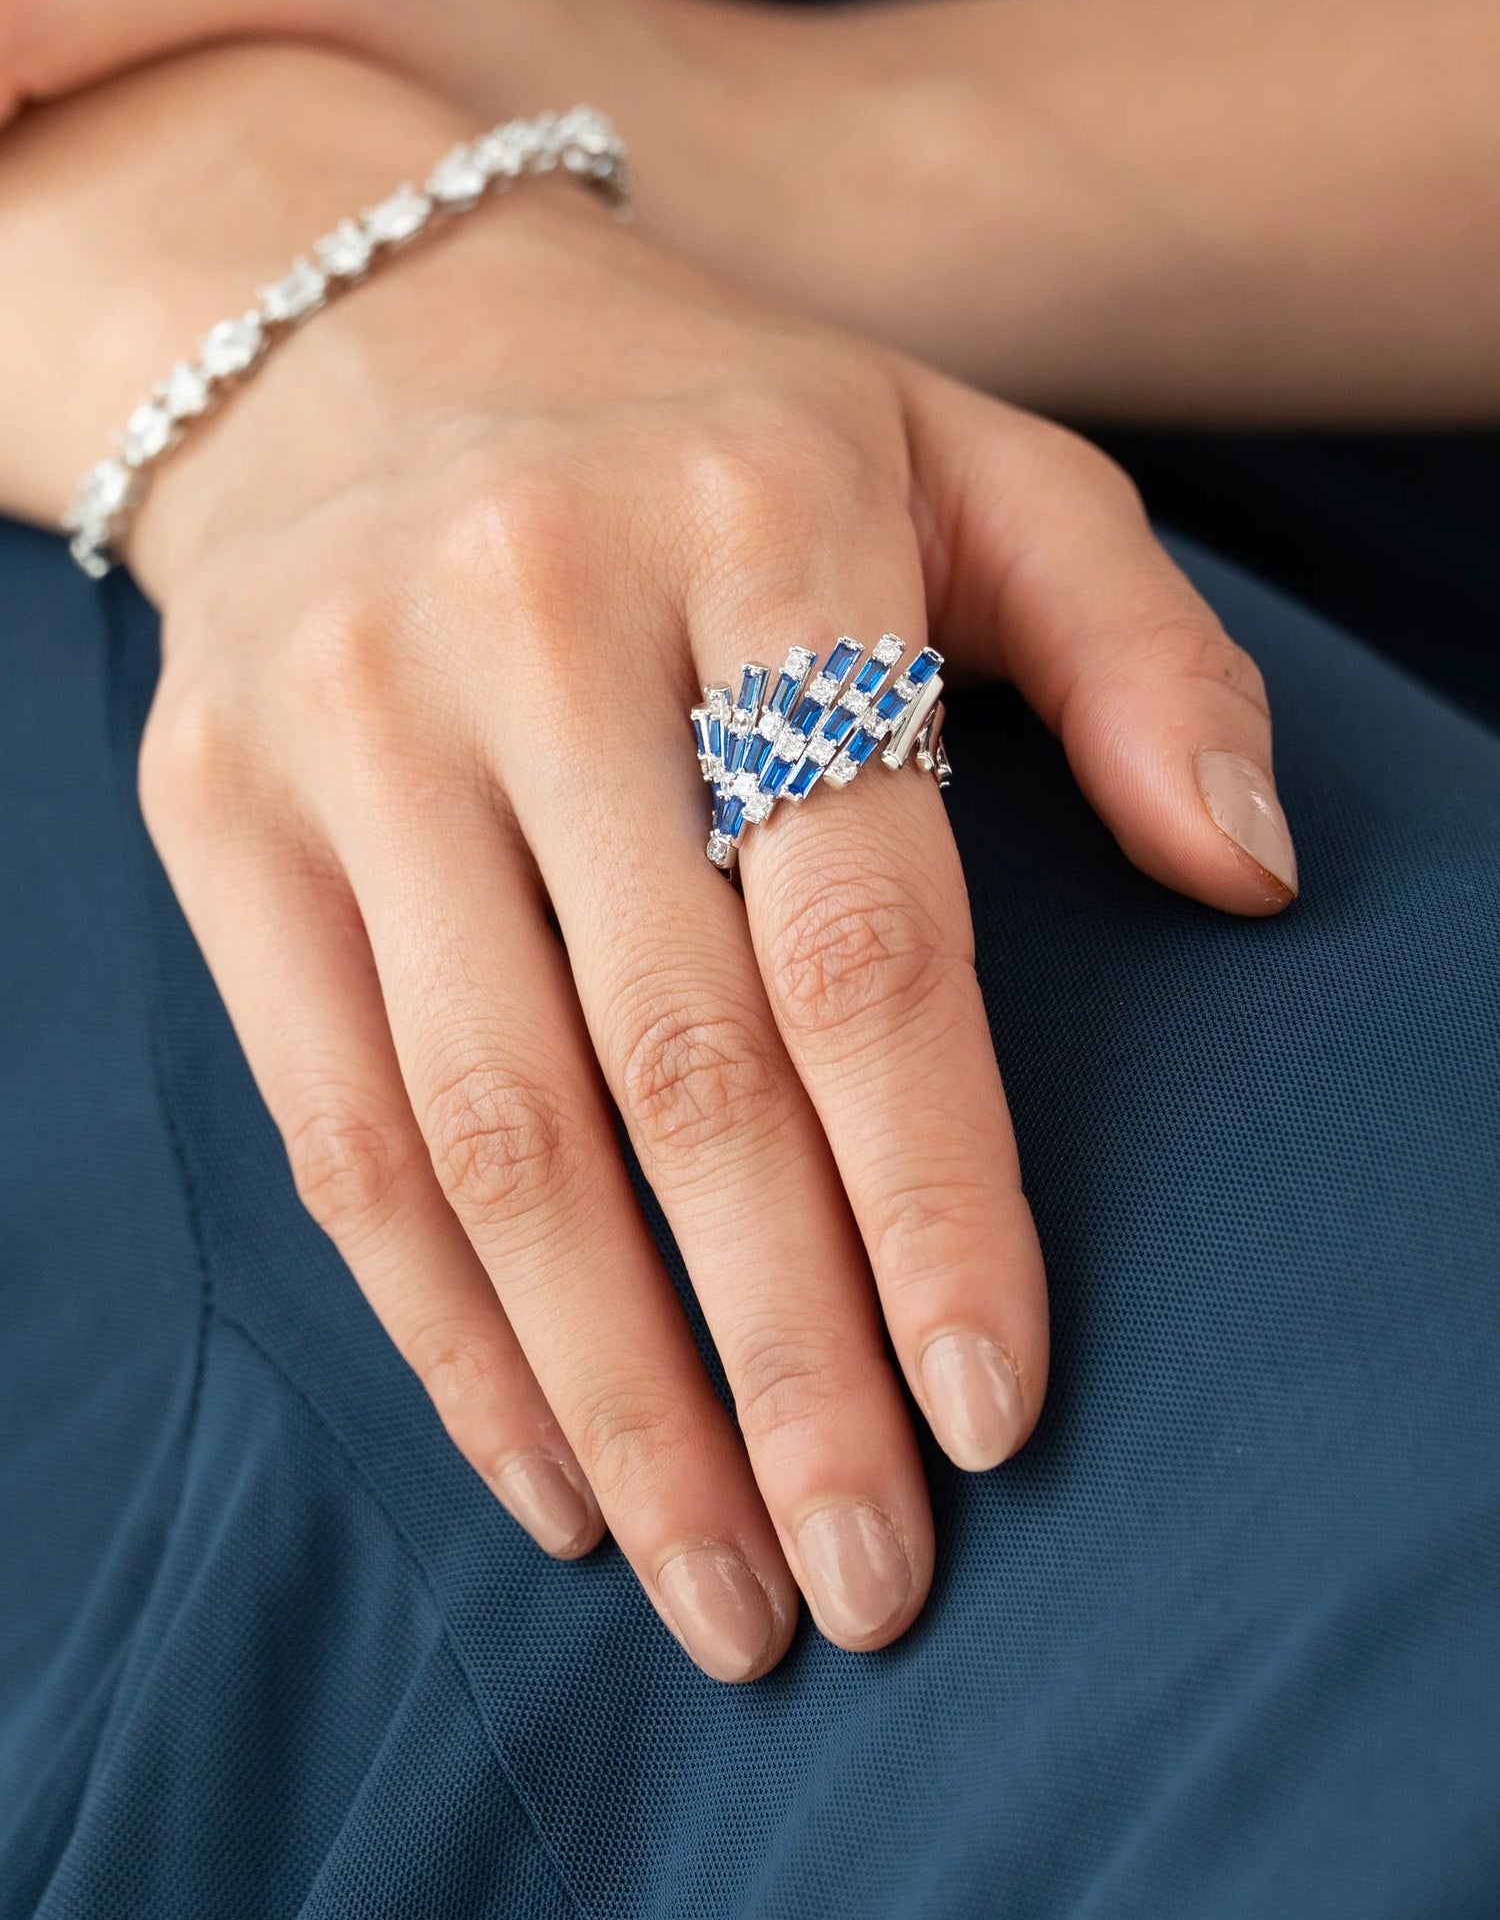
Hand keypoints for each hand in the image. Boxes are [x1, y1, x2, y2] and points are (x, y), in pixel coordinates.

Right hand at [79, 55, 1293, 1682]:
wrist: (358, 328)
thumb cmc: (716, 431)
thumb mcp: (966, 462)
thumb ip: (1141, 651)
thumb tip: (1253, 875)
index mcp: (762, 515)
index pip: (863, 928)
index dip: (930, 1196)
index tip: (988, 1418)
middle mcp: (530, 608)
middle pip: (674, 1066)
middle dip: (779, 1360)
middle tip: (865, 1588)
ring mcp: (346, 714)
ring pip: (486, 1129)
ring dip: (613, 1395)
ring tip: (718, 1591)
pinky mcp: (214, 806)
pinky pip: (326, 1118)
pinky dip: (439, 1326)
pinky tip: (545, 1471)